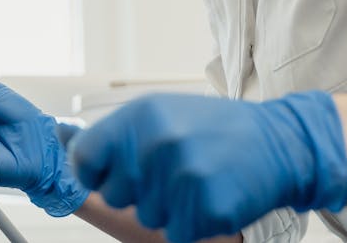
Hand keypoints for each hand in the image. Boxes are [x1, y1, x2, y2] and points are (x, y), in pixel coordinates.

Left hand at [68, 92, 346, 242]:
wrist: (278, 142)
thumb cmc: (214, 130)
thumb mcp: (163, 115)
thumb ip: (119, 136)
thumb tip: (68, 149)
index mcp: (142, 116)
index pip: (85, 158)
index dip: (95, 173)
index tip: (113, 173)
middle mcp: (158, 144)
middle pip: (115, 196)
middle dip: (139, 192)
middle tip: (173, 171)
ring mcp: (183, 178)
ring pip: (147, 218)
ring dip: (170, 208)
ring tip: (198, 179)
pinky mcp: (207, 210)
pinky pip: (178, 235)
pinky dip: (194, 224)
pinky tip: (212, 196)